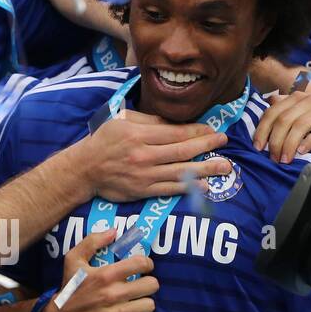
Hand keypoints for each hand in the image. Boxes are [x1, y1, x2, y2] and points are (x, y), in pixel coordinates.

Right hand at [35, 228, 157, 311]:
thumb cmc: (68, 288)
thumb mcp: (73, 260)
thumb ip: (92, 241)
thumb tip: (114, 231)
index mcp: (105, 275)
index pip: (142, 264)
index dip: (146, 263)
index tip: (142, 267)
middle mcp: (113, 294)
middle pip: (152, 286)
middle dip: (148, 283)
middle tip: (139, 285)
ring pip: (149, 306)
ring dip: (143, 302)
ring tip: (134, 301)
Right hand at [72, 110, 229, 202]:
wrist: (85, 168)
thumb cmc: (104, 141)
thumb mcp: (121, 121)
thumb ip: (148, 121)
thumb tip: (175, 123)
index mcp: (138, 134)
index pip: (175, 133)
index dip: (197, 131)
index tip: (212, 129)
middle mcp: (143, 155)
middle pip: (183, 151)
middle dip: (207, 145)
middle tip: (225, 142)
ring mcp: (144, 174)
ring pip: (181, 171)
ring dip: (206, 169)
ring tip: (225, 167)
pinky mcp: (142, 190)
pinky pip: (170, 189)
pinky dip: (188, 187)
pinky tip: (203, 185)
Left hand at [253, 82, 310, 163]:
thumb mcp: (298, 105)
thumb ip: (281, 109)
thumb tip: (261, 120)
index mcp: (293, 98)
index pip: (272, 113)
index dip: (262, 131)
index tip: (257, 147)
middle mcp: (306, 101)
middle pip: (283, 121)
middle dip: (275, 141)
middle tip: (273, 158)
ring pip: (299, 126)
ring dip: (289, 145)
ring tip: (284, 159)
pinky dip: (308, 142)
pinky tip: (301, 151)